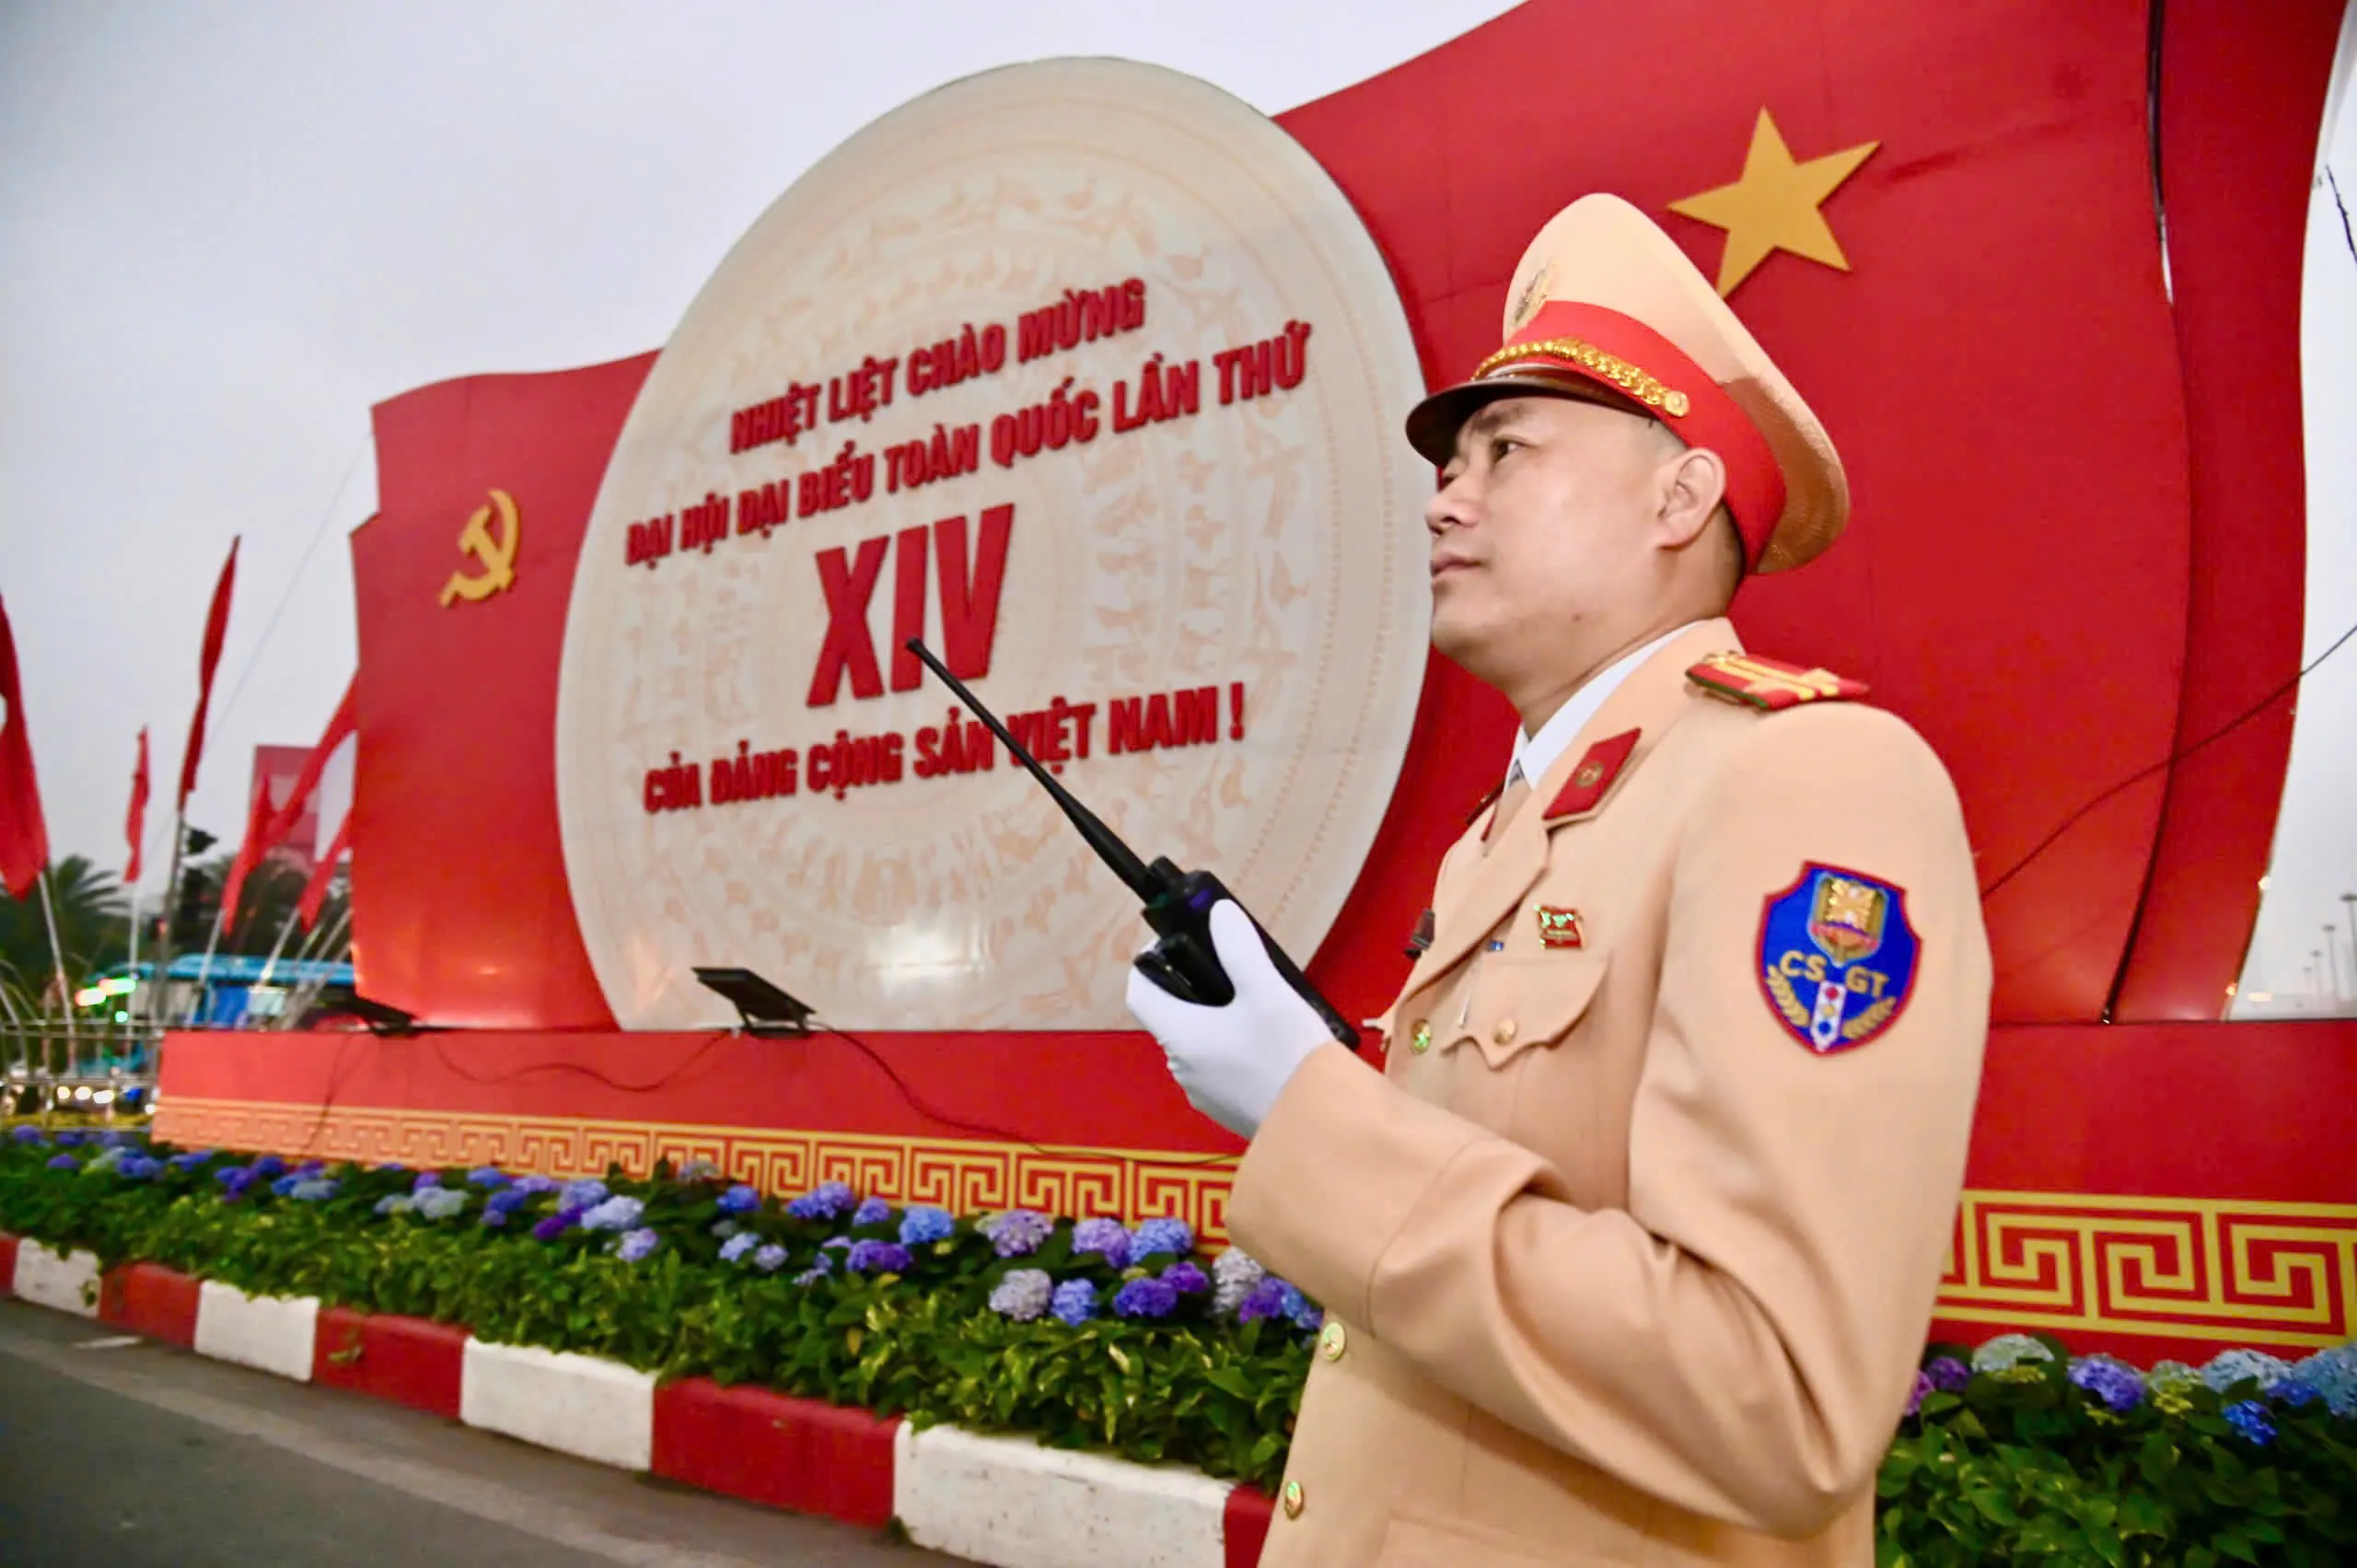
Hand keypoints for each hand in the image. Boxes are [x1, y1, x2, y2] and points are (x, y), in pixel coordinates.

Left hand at [1124, 900, 1331, 1138]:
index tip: (1178, 942)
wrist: (1320, 1129)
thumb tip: (1220, 914)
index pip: (1139, 991)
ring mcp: (1204, 1092)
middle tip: (1233, 966)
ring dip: (1219, 1017)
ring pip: (1199, 1041)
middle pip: (1172, 1014)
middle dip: (1196, 985)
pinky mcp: (1228, 1109)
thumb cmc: (1289, 1057)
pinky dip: (1233, 1045)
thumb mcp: (1268, 993)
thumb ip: (1240, 950)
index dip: (1150, 960)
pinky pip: (1219, 1066)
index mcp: (1180, 1036)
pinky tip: (1271, 1040)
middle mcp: (1182, 1067)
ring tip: (1259, 1002)